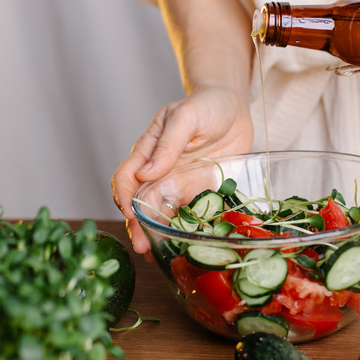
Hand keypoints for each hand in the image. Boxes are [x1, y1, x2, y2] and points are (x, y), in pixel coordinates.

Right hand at [112, 87, 252, 257]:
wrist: (235, 108)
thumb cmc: (207, 106)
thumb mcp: (186, 117)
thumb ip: (168, 143)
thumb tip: (146, 172)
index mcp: (149, 151)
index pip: (126, 177)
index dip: (124, 196)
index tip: (129, 212)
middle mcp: (160, 171)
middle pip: (141, 202)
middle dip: (138, 225)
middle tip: (143, 246)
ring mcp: (180, 183)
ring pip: (162, 213)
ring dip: (157, 233)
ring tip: (156, 253)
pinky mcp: (200, 192)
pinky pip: (190, 214)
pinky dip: (185, 229)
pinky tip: (184, 245)